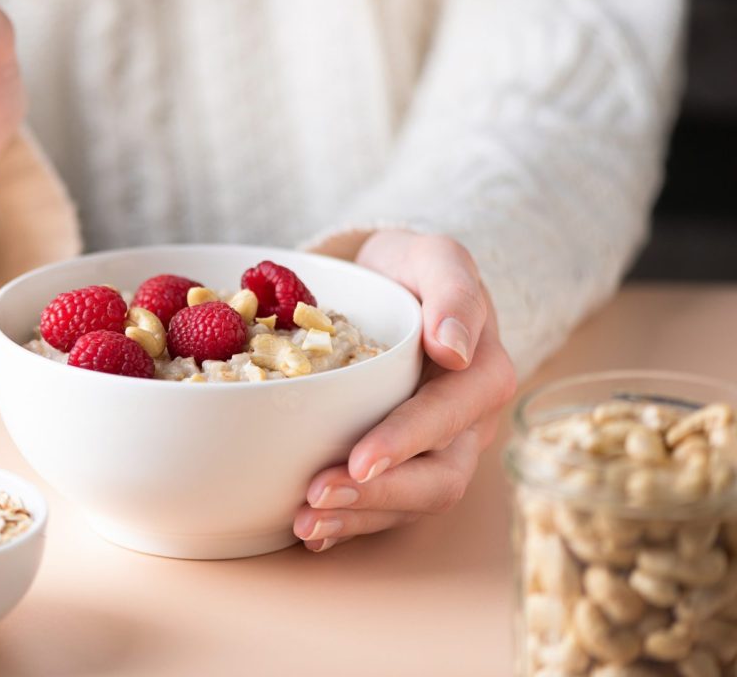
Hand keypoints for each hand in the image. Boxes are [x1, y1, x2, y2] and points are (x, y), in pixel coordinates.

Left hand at [294, 230, 516, 551]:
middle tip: (318, 496)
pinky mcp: (404, 466)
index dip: (407, 440)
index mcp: (483, 373)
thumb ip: (453, 291)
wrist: (389, 283)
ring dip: (358, 518)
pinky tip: (312, 532)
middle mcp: (468, 423)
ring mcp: (438, 451)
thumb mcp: (435, 256)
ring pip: (411, 502)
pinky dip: (348, 525)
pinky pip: (385, 507)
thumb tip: (455, 350)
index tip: (360, 457)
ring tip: (305, 524)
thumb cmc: (413, 270)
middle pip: (438, 477)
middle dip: (378, 494)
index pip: (450, 415)